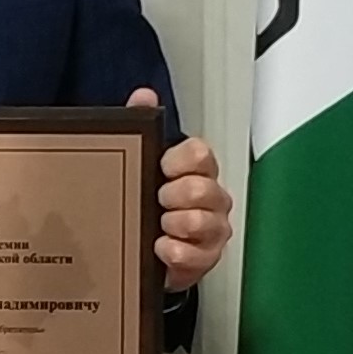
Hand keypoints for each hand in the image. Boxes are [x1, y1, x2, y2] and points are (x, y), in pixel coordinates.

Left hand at [129, 85, 232, 286]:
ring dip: (174, 223)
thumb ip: (142, 125)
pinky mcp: (206, 257)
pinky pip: (196, 254)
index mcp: (196, 168)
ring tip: (159, 225)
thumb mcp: (140, 163)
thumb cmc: (147, 204)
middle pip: (201, 187)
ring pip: (202, 221)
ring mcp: (212, 227)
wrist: (145, 252)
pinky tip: (160, 248)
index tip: (162, 167)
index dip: (179, 160)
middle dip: (173, 195)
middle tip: (157, 200)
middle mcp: (210, 196)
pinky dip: (174, 251)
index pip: (200, 153)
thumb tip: (143, 96)